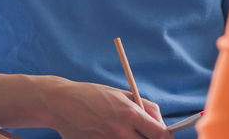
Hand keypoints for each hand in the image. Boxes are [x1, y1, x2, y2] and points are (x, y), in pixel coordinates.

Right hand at [47, 78, 171, 138]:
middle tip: (145, 135)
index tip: (166, 138)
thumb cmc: (93, 96)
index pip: (160, 134)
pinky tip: (111, 135)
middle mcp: (121, 131)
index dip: (167, 138)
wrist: (61, 104)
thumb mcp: (122, 94)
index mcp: (130, 114)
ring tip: (125, 133)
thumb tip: (161, 123)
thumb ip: (145, 107)